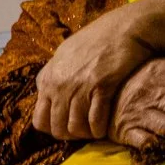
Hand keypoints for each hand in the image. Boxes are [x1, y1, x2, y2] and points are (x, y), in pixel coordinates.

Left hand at [33, 5, 156, 140]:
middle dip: (69, 135)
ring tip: (93, 131)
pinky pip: (95, 120)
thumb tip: (44, 89)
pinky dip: (99, 129)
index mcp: (48, 78)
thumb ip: (53, 74)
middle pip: (56, 127)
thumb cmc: (96, 40)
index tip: (66, 126)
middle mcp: (59, 85)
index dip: (52, 128)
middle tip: (82, 133)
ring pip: (75, 128)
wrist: (124, 28)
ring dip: (85, 134)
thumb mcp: (64, 54)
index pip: (39, 119)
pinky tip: (103, 129)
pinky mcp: (101, 86)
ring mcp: (79, 86)